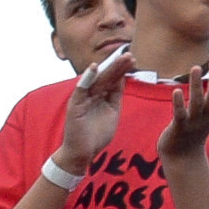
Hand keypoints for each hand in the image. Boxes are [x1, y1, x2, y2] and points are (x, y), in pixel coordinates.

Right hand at [58, 45, 134, 172]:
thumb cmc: (96, 135)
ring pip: (96, 80)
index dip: (121, 70)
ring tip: (119, 58)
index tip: (133, 60)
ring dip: (108, 68)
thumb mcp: (112, 113)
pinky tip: (94, 68)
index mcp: (100, 95)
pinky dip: (87, 78)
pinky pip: (81, 89)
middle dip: (117, 66)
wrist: (82, 153)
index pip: (112, 79)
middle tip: (129, 55)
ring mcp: (82, 98)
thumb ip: (115, 97)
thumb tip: (122, 80)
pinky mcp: (75, 105)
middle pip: (106, 77)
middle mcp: (91, 94)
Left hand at [161, 56, 208, 160]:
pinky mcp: (179, 127)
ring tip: (196, 67)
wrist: (182, 156)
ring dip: (197, 85)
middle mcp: (208, 117)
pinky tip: (176, 90)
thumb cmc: (198, 129)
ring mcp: (194, 122)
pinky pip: (180, 114)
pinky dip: (179, 103)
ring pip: (197, 103)